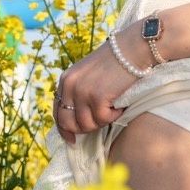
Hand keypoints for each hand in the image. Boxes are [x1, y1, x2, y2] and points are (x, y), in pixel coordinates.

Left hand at [53, 28, 149, 144]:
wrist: (132, 48)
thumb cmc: (116, 60)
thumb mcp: (88, 73)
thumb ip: (79, 91)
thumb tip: (78, 119)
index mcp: (66, 79)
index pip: (57, 112)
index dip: (64, 129)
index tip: (72, 140)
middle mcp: (70, 85)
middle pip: (68, 123)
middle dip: (83, 129)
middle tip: (99, 124)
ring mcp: (82, 91)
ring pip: (87, 124)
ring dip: (102, 121)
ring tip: (113, 108)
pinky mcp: (97, 97)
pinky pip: (103, 119)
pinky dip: (114, 115)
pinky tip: (121, 104)